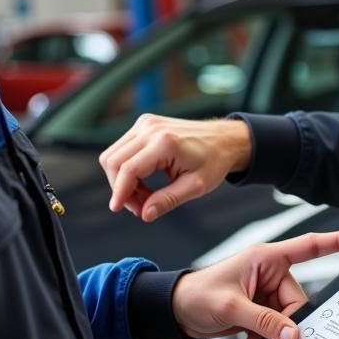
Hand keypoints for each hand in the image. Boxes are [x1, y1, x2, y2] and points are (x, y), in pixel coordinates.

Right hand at [98, 115, 251, 221]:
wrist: (225, 139)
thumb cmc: (214, 162)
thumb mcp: (195, 186)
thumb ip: (168, 200)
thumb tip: (145, 214)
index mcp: (165, 143)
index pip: (128, 169)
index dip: (119, 191)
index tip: (117, 208)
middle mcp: (150, 128)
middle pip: (113, 160)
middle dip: (120, 188)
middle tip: (140, 207)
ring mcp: (145, 123)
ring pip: (113, 154)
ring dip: (121, 179)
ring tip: (144, 196)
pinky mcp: (144, 124)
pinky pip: (122, 149)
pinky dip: (126, 169)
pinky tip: (143, 182)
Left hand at [171, 231, 338, 338]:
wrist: (175, 311)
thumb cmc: (196, 295)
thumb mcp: (231, 307)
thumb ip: (264, 321)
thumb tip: (293, 335)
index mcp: (266, 258)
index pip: (309, 246)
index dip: (338, 242)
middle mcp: (269, 272)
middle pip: (298, 300)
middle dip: (286, 322)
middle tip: (269, 338)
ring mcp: (265, 292)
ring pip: (288, 317)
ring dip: (274, 334)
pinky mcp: (260, 309)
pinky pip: (276, 326)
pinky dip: (267, 338)